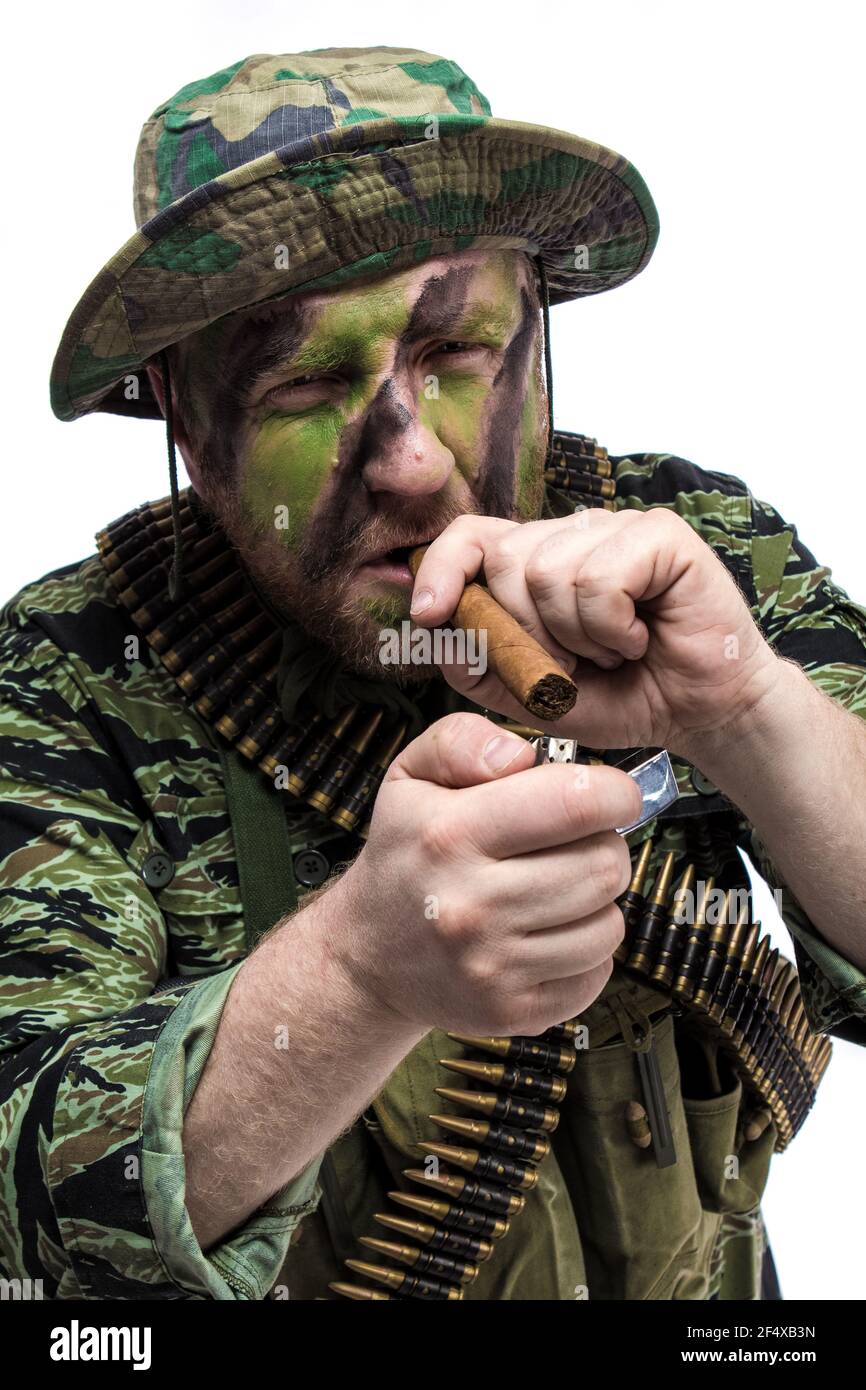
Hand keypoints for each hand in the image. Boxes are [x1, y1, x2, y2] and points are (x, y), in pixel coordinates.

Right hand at [328, 712, 643, 1035]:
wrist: (367, 954)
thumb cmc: (404, 854)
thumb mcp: (412, 775)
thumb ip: (464, 741)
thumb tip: (521, 757)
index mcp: (450, 834)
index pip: (576, 802)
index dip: (614, 792)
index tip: (611, 794)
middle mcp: (470, 905)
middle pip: (605, 865)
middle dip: (602, 845)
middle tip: (572, 843)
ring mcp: (492, 966)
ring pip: (609, 923)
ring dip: (595, 901)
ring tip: (554, 889)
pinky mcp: (511, 1011)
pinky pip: (596, 973)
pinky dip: (584, 951)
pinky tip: (546, 933)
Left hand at [409, 510, 782, 759]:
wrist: (702, 716)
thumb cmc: (625, 697)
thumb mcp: (535, 696)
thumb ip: (482, 666)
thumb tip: (439, 630)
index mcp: (536, 562)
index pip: (471, 536)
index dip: (441, 568)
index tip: (425, 615)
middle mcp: (572, 535)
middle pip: (505, 560)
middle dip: (526, 633)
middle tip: (572, 664)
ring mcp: (616, 529)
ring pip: (549, 572)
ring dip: (577, 637)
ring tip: (613, 651)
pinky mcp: (660, 535)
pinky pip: (599, 579)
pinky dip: (612, 627)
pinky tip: (639, 638)